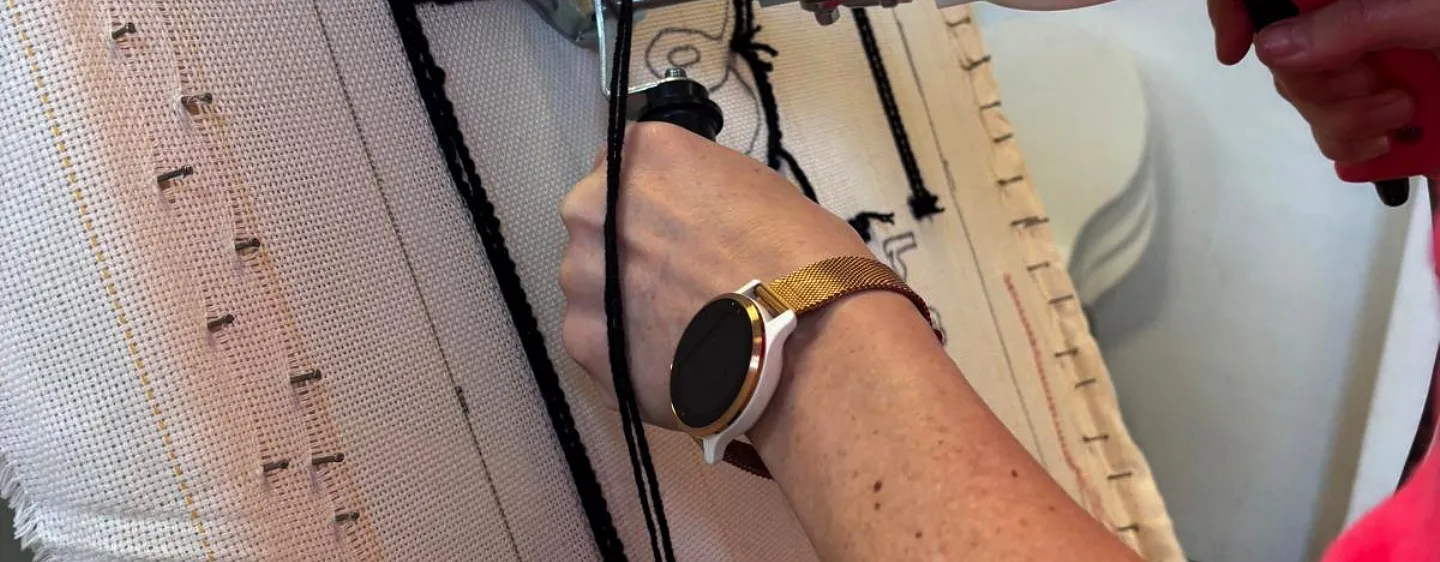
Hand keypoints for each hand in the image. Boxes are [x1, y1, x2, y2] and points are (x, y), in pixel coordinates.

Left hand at [560, 123, 868, 427]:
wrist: (805, 341)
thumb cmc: (801, 259)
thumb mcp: (754, 187)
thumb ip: (699, 194)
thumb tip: (691, 220)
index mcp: (640, 156)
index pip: (626, 170)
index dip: (655, 205)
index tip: (678, 230)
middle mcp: (592, 209)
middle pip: (599, 230)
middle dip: (632, 254)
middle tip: (683, 283)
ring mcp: (581, 280)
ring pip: (593, 289)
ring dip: (626, 305)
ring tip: (684, 330)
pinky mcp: (586, 343)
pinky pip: (600, 342)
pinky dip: (629, 352)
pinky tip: (675, 360)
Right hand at [1209, 0, 1438, 163]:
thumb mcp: (1432, 13)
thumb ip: (1355, 21)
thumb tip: (1272, 46)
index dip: (1233, 10)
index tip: (1235, 48)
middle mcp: (1352, 21)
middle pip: (1281, 53)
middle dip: (1320, 81)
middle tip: (1374, 84)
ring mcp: (1364, 63)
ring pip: (1303, 97)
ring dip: (1345, 116)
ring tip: (1402, 112)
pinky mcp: (1375, 105)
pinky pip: (1330, 131)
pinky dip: (1354, 142)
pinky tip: (1389, 137)